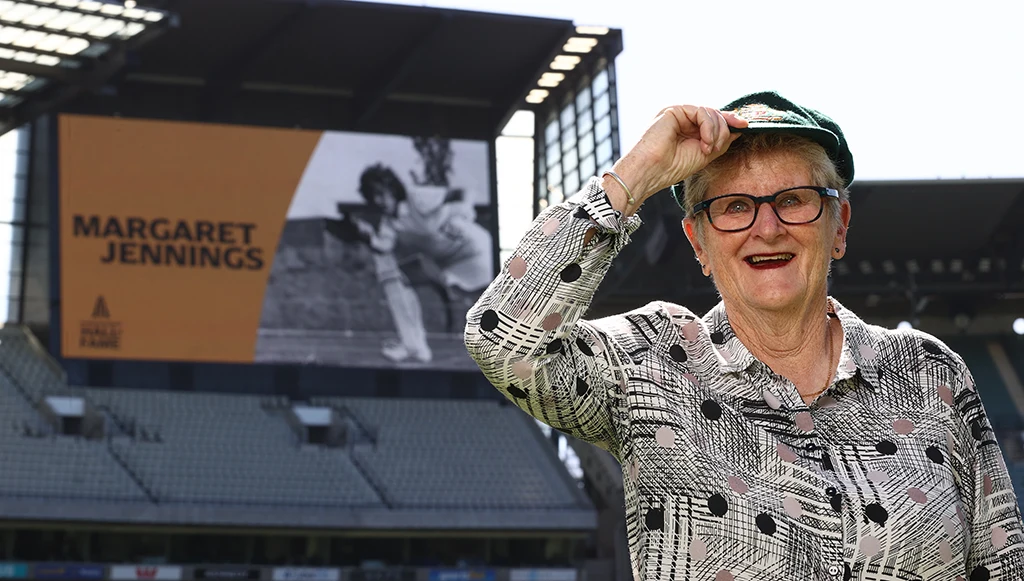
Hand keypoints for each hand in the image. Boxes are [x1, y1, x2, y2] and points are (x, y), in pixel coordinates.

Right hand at [609, 105, 747, 207]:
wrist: (650, 172)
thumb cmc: (671, 168)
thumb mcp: (704, 154)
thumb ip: (720, 140)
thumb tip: (739, 129)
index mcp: (688, 129)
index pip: (713, 119)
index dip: (730, 121)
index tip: (745, 126)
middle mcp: (683, 119)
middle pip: (714, 114)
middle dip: (723, 130)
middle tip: (716, 148)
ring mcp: (678, 114)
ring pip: (710, 112)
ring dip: (716, 131)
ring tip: (708, 149)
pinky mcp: (673, 110)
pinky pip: (700, 112)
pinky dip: (708, 127)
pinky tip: (704, 142)